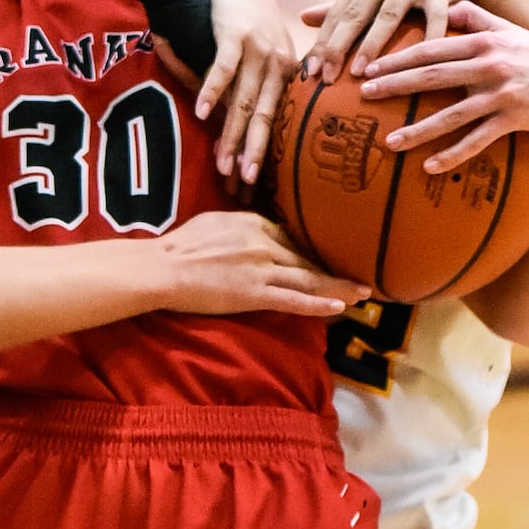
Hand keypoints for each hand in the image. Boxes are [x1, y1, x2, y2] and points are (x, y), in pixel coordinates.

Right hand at [157, 210, 369, 316]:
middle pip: (306, 257)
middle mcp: (264, 243)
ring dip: (338, 286)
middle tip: (361, 275)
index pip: (291, 237)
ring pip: (308, 277)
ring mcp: (262, 269)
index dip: (311, 251)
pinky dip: (318, 303)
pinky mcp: (255, 293)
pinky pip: (293, 299)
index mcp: (254, 222)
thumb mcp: (216, 222)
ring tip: (363, 292)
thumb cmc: (181, 246)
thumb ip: (242, 226)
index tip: (327, 259)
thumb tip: (255, 230)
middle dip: (334, 268)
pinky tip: (339, 307)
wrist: (165, 267)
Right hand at [196, 0, 297, 184]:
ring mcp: (257, 49)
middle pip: (265, 115)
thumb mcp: (270, 52)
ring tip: (222, 161)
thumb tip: (258, 124)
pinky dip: (211, 92)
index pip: (278, 119)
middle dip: (254, 151)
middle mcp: (277, 63)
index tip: (259, 181)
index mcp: (288, 72)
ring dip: (232, 132)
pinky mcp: (235, 35)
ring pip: (244, 99)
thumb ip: (266, 84)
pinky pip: (223, 69)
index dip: (267, 150)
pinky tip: (200, 114)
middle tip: (245, 182)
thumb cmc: (250, 19)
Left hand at [302, 0, 491, 83]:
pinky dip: (427, 40)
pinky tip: (419, 64)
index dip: (322, 43)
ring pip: (388, 16)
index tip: (309, 73)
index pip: (336, 14)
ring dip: (372, 45)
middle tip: (325, 78)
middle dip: (337, 47)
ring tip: (361, 73)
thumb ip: (344, 3)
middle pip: (355, 14)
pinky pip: (434, 17)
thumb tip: (301, 18)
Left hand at [358, 2, 528, 172]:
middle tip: (364, 95)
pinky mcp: (515, 119)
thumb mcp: (508, 30)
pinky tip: (430, 167)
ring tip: (389, 143)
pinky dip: (454, 154)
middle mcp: (490, 65)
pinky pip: (479, 140)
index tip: (370, 67)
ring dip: (418, 130)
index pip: (432, 48)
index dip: (398, 57)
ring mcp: (502, 94)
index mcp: (483, 42)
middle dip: (396, 85)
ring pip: (452, 115)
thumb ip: (476, 17)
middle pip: (434, 76)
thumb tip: (448, 3)